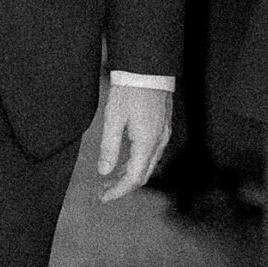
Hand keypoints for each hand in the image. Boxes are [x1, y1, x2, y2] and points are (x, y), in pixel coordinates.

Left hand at [97, 80, 173, 203]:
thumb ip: (109, 147)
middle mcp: (159, 142)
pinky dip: (138, 163)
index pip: (134, 178)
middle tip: (104, 191)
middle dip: (124, 186)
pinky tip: (126, 160)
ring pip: (149, 165)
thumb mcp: (113, 119)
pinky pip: (152, 153)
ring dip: (131, 175)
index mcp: (147, 143)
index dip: (118, 191)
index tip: (103, 198)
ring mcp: (163, 134)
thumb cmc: (129, 90)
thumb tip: (104, 171)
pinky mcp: (163, 127)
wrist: (148, 68)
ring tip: (111, 178)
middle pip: (144, 175)